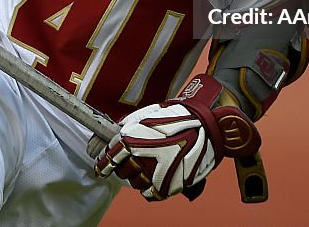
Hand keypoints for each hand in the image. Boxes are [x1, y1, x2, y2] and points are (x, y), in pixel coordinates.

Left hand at [94, 74, 259, 200]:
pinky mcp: (166, 187)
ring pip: (134, 183)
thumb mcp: (146, 115)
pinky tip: (156, 177)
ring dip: (139, 175)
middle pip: (121, 171)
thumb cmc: (177, 117)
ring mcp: (152, 175)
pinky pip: (149, 194)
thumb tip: (108, 140)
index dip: (103, 163)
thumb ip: (126, 128)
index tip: (101, 168)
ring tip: (151, 165)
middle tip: (134, 159)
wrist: (207, 127)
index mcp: (129, 139)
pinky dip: (150, 188)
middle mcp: (138, 158)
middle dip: (125, 166)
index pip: (107, 159)